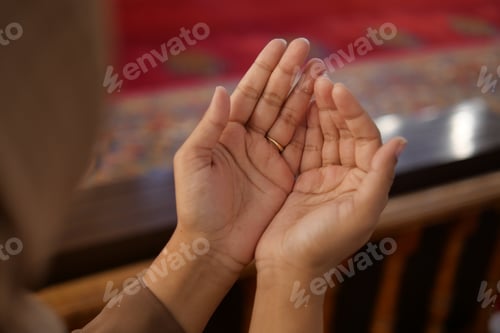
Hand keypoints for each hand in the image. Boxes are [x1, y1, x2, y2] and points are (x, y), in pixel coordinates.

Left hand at [172, 38, 324, 272]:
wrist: (214, 245)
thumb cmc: (196, 204)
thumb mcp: (192, 161)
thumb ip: (209, 126)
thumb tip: (222, 90)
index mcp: (224, 132)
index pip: (247, 93)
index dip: (263, 68)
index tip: (280, 45)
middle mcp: (248, 139)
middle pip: (271, 99)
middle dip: (288, 72)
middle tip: (307, 47)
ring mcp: (267, 156)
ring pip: (289, 117)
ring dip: (304, 93)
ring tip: (321, 69)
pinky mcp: (284, 174)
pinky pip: (301, 144)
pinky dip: (312, 124)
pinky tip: (324, 103)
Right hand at [255, 77, 406, 277]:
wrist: (288, 266)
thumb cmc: (325, 245)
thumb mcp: (359, 214)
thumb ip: (379, 178)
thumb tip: (401, 142)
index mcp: (365, 182)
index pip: (364, 137)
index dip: (353, 112)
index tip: (338, 89)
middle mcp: (347, 175)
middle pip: (343, 131)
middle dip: (334, 105)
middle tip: (321, 78)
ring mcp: (323, 176)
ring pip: (323, 135)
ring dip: (317, 111)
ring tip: (309, 84)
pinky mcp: (301, 179)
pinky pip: (302, 147)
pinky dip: (299, 127)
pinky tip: (295, 107)